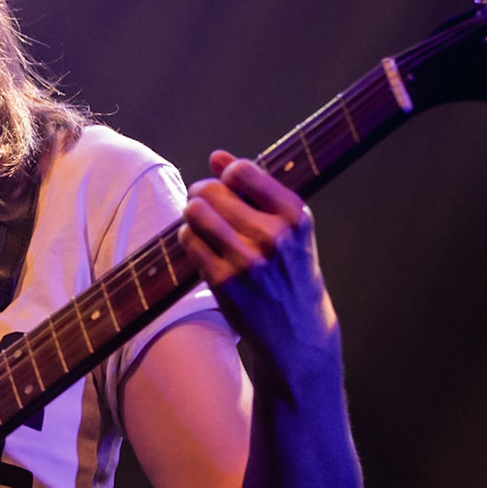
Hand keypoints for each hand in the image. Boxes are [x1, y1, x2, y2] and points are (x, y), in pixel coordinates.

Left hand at [178, 150, 339, 372]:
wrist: (298, 331)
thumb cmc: (290, 270)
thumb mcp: (289, 228)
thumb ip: (255, 188)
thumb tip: (217, 156)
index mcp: (294, 216)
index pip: (242, 172)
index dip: (227, 174)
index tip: (229, 185)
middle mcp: (272, 236)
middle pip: (212, 191)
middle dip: (203, 192)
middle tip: (206, 203)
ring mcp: (246, 260)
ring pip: (195, 212)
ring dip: (193, 213)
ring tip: (202, 221)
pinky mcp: (223, 281)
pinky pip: (188, 240)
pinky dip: (190, 237)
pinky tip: (203, 245)